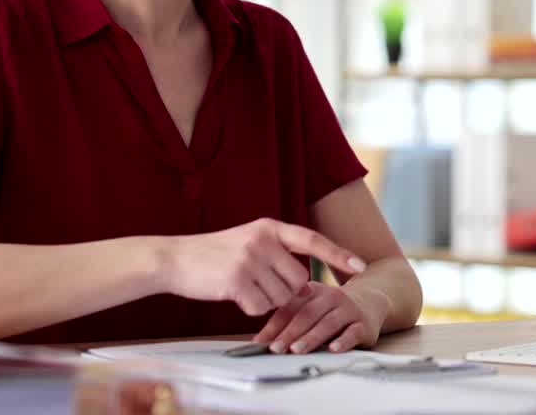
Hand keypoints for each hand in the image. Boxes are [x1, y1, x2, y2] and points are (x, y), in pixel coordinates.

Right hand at [160, 218, 365, 316]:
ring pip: (281, 297)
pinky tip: (232, 294)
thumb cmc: (213, 254)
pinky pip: (260, 308)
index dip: (338, 254)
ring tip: (242, 286)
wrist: (174, 259)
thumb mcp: (248, 242)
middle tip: (261, 286)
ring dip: (266, 301)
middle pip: (299, 280)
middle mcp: (262, 240)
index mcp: (268, 227)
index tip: (360, 265)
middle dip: (287, 291)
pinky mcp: (237, 281)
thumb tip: (307, 287)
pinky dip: (249, 308)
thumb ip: (277, 256)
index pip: (312, 240)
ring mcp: (250, 260)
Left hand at [252, 281, 384, 354]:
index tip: (261, 342)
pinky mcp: (364, 323)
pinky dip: (343, 341)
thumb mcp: (311, 308)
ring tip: (297, 350)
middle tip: (276, 348)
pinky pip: (353, 332)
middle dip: (290, 332)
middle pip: (307, 314)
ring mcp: (348, 309)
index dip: (275, 325)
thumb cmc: (332, 310)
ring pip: (328, 323)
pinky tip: (333, 349)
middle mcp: (331, 297)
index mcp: (312, 291)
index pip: (291, 308)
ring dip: (311, 337)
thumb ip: (288, 321)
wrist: (370, 301)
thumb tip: (260, 341)